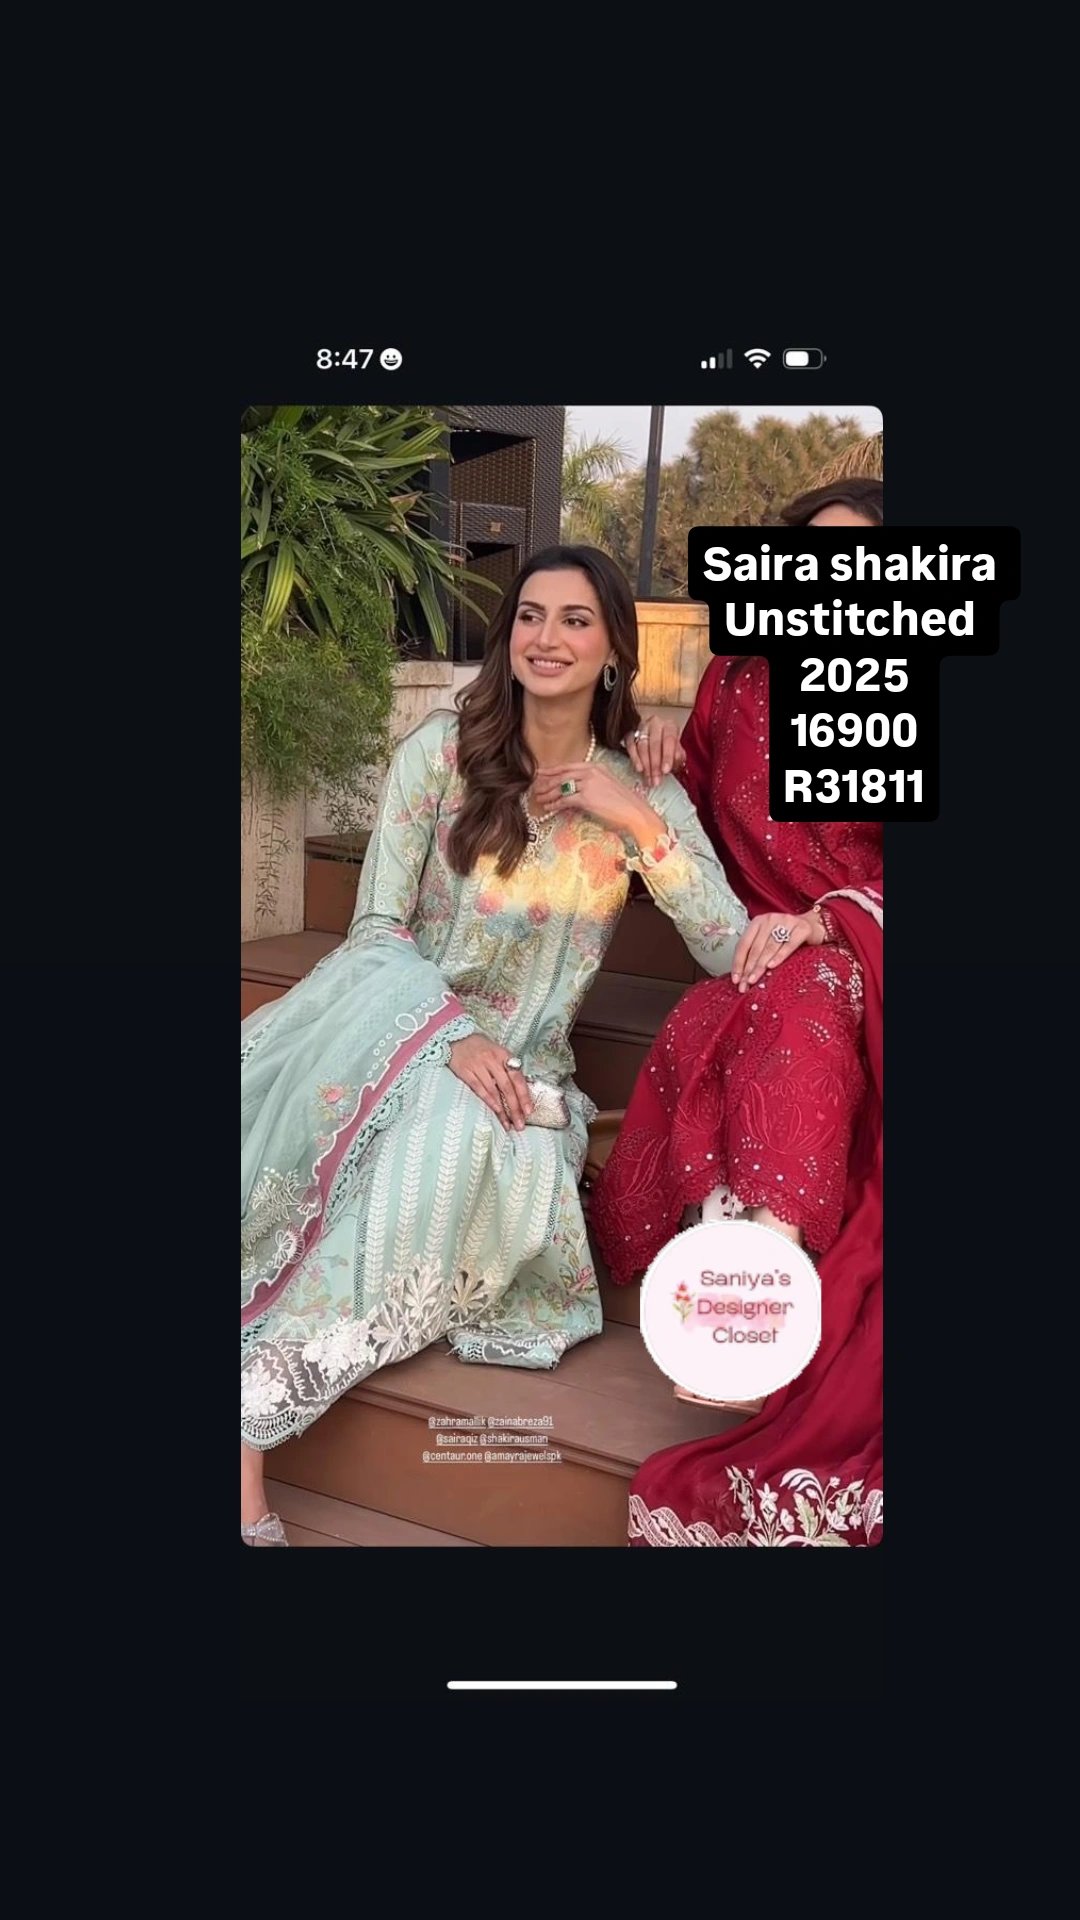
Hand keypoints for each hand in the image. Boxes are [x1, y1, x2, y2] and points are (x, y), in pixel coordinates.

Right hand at [448, 1035, 531, 1130]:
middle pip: (507, 1087)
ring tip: (508, 1124)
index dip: (524, 1095)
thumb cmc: (480, 1047)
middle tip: (520, 1124)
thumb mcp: (497, 1052)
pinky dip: (488, 1101)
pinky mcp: (465, 1072)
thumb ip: (508, 1068)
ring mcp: (478, 1066)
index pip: (517, 1077)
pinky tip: (495, 1111)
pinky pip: (479, 1089)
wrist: (455, 1037)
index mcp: (503, 1055)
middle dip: (515, 1107)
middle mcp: (492, 1060)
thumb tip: (521, 1089)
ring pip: (494, 1091)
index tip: (529, 1110)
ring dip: (502, 1110)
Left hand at [530, 762, 660, 840]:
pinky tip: (548, 808)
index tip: (541, 772)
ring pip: (561, 787)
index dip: (552, 770)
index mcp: (595, 767)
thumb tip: (574, 789)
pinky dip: (555, 804)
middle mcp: (591, 772)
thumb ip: (591, 783)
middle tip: (535, 787)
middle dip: (546, 782)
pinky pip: (565, 800)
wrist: (635, 811)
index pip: (568, 766)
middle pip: (562, 775)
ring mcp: (588, 784)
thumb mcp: (607, 785)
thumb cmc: (624, 802)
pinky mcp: (586, 798)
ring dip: (548, 794)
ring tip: (539, 799)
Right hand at [624, 718, 685, 787]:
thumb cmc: (669, 745)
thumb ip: (678, 756)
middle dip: (655, 764)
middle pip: (654, 744)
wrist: (658, 736)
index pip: (669, 739)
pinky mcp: (630, 734)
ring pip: (642, 746)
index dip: (667, 756)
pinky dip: (634, 758)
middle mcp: (655, 724)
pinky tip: (639, 769)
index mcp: (669, 726)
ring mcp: (641, 728)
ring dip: (645, 765)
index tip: (665, 770)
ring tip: (649, 779)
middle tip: (656, 780)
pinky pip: (630, 745)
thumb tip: (674, 763)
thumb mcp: (677, 749)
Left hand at [731, 911, 824, 991]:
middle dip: (748, 969)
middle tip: (744, 984)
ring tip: (754, 980)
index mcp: (758, 922)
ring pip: (769, 948)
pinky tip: (772, 966)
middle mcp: (770, 919)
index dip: (738, 962)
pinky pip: (788, 945)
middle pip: (755, 948)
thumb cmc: (788, 936)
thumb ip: (757, 951)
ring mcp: (786, 922)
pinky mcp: (801, 929)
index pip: (743, 944)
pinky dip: (779, 956)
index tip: (735, 979)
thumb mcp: (769, 939)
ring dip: (760, 966)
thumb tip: (742, 975)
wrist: (813, 926)